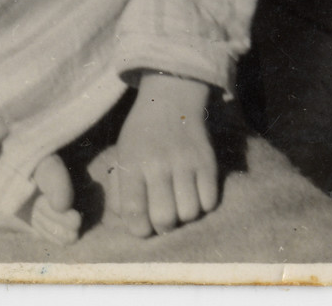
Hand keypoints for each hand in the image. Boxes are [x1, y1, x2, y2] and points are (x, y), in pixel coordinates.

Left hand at [100, 73, 218, 237]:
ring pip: (189, 214)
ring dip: (184, 215)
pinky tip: (194, 192)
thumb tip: (131, 223)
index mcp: (132, 163)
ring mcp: (185, 163)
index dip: (138, 228)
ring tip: (179, 202)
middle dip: (163, 226)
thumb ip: (121, 192)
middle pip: (164, 218)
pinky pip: (210, 202)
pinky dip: (203, 204)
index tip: (142, 226)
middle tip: (162, 216)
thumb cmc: (142, 136)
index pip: (133, 210)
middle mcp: (158, 164)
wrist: (170, 101)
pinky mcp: (208, 162)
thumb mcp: (122, 157)